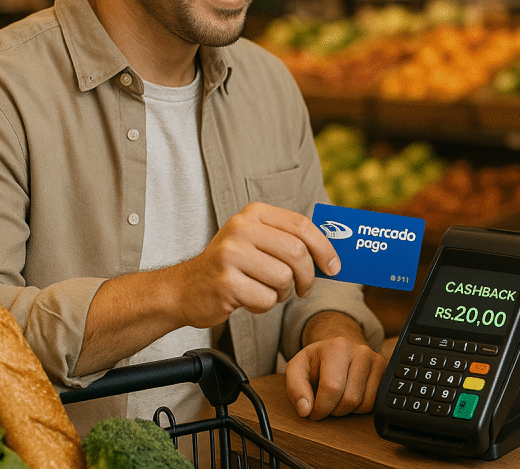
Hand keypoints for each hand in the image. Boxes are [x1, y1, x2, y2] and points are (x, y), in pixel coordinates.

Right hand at [169, 202, 340, 328]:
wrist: (186, 288)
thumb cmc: (232, 266)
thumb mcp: (257, 241)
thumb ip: (289, 240)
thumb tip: (333, 255)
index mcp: (254, 213)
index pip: (302, 226)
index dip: (324, 248)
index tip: (334, 267)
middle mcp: (241, 229)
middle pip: (297, 253)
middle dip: (308, 276)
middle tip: (304, 288)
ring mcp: (231, 254)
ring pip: (284, 278)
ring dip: (282, 293)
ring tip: (266, 290)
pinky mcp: (225, 282)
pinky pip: (266, 299)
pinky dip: (264, 305)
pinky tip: (248, 299)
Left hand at [284, 336, 386, 419]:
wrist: (338, 350)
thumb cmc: (316, 362)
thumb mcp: (297, 369)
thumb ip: (295, 388)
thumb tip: (305, 410)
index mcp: (337, 347)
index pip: (332, 389)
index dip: (320, 408)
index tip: (312, 411)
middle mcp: (361, 351)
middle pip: (349, 399)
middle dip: (333, 411)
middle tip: (325, 404)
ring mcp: (377, 361)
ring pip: (364, 404)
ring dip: (347, 410)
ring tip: (337, 399)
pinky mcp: (385, 372)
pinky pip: (374, 404)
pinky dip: (360, 408)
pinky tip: (350, 396)